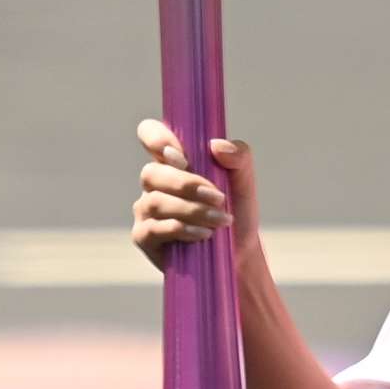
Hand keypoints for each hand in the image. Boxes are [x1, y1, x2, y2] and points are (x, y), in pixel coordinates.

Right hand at [132, 120, 254, 272]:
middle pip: (152, 172)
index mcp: (173, 162)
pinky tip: (204, 235)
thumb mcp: (244, 183)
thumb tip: (216, 145)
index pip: (150, 134)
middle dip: (187, 185)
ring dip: (192, 210)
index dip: (157, 138)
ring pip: (155, 202)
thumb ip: (239, 158)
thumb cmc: (237, 212)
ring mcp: (146, 210)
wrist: (239, 254)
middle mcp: (154, 183)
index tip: (182, 157)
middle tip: (219, 198)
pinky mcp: (144, 237)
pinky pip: (154, 229)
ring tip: (221, 220)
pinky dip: (182, 230)